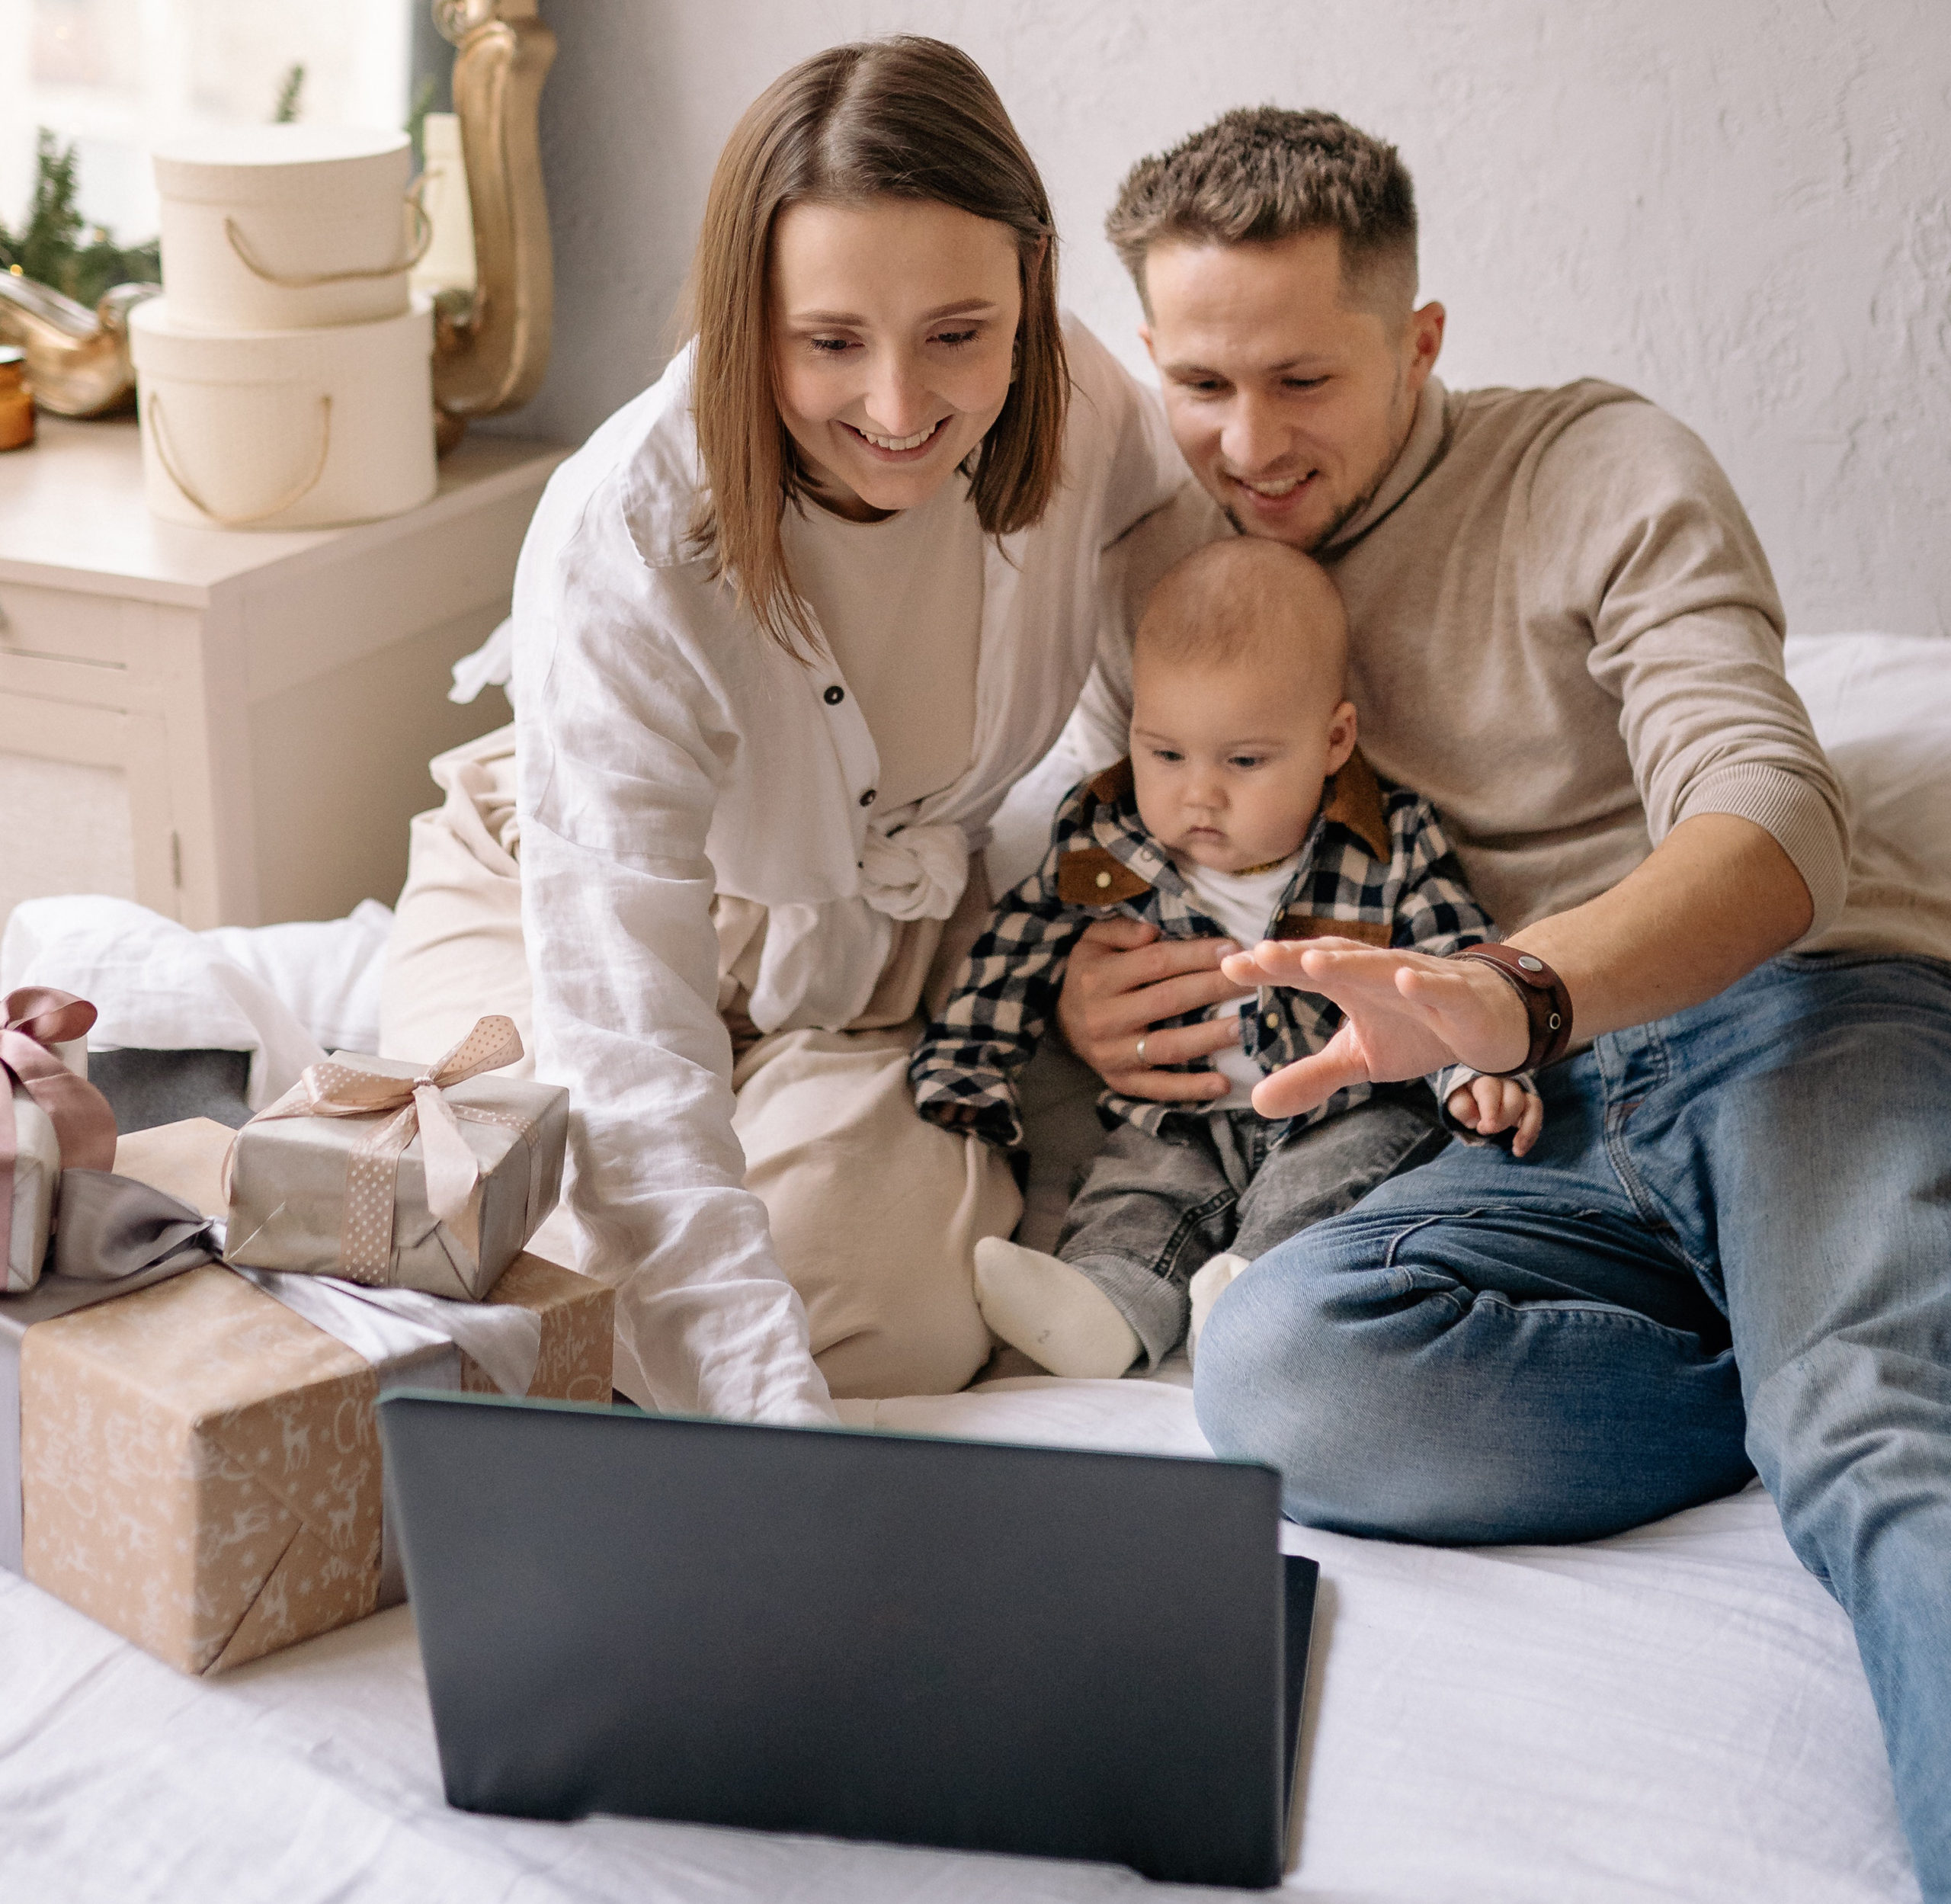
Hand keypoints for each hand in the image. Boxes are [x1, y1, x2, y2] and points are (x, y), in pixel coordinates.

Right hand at [1056, 917, 1255, 1102]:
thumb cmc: (1089, 973)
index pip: (1156, 963)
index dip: (1196, 955)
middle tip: (1253, 981)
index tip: (1232, 949)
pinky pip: (1158, 1088)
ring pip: (1168, 1045)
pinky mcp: (1120, 1081)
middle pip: (1169, 1000)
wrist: (1059, 1020)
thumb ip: (1121, 930)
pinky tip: (1222, 1084)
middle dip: (1215, 988)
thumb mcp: (1093, 941)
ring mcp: (1112, 1054)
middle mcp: (1103, 1017)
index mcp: (1098, 977)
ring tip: (1245, 1026)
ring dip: (1210, 1037)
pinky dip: (1191, 1089)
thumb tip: (1152, 931)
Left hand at [1222, 938, 1531, 1119]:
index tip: (1229, 967)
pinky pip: (1441, 990)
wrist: (1491, 1020)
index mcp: (1352, 984)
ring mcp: (1421, 981)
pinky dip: (1424, 984)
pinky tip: (1404, 979)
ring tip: (1314, 962)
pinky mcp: (1460, 999)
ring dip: (1350, 963)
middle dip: (1299, 957)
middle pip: (1336, 960)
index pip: (1305, 971)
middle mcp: (1380, 974)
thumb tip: (1256, 1104)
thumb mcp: (1360, 1059)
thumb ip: (1311, 1076)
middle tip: (1260, 955)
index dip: (1270, 968)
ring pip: (1383, 967)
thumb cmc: (1419, 1029)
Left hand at [1446, 1075, 1544, 1157]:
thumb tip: (1474, 1120)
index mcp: (1483, 1077)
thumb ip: (1460, 1105)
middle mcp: (1506, 1081)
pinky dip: (1531, 1134)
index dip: (1490, 1110)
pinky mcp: (1528, 1104)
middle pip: (1514, 1099)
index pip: (1490, 1090)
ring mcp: (1520, 1092)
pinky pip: (1536, 1116)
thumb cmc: (1463, 1096)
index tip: (1485, 1127)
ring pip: (1533, 1105)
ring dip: (1527, 1129)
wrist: (1471, 1094)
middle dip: (1503, 1120)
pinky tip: (1521, 1149)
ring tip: (1517, 1149)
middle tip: (1485, 1131)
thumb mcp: (1455, 1099)